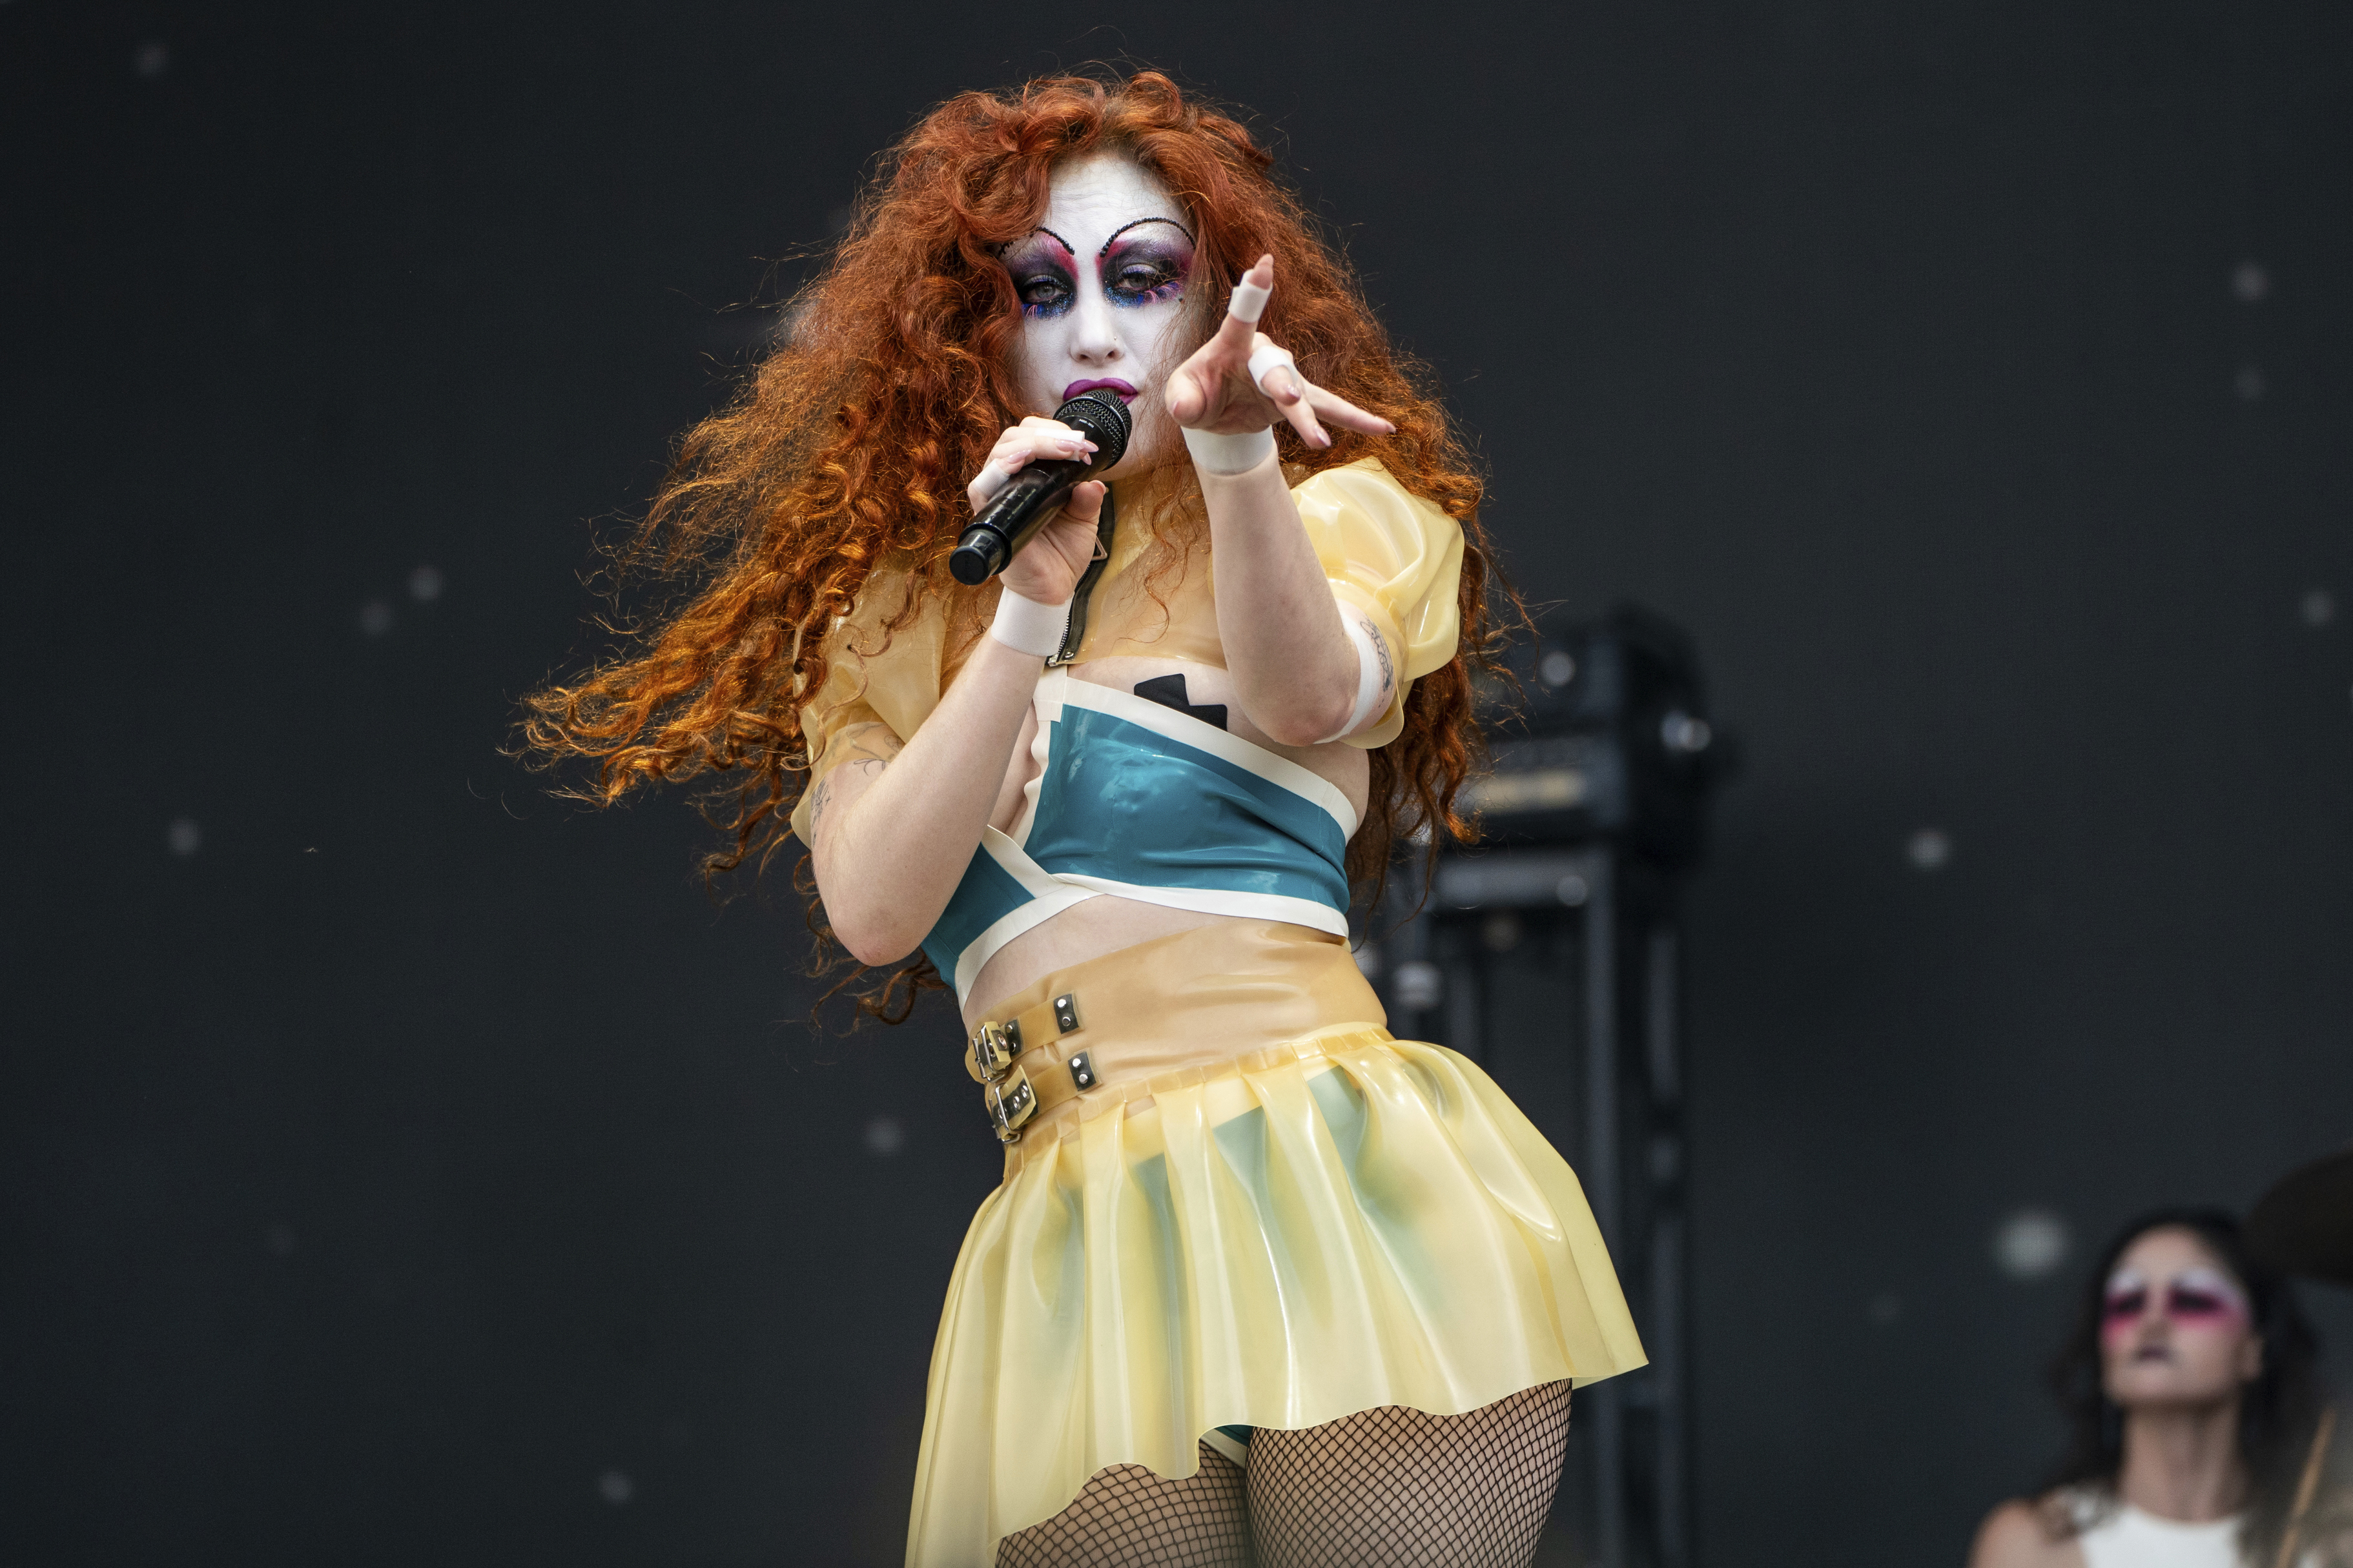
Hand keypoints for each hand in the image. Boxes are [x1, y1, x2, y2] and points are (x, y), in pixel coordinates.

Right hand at [966, 419, 1104, 605]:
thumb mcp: (1084, 520)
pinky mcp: (988, 515)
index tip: (1082, 443)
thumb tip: (1094, 482)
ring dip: (1033, 443)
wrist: (1053, 589)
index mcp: (1031, 477)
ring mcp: (998, 497)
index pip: (1031, 436)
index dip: (1054, 431)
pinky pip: (982, 484)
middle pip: (1014, 436)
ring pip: (1000, 451)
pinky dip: (1001, 467)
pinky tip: (1023, 461)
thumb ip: (1088, 499)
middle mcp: (1011, 482)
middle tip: (1076, 446)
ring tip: (1063, 450)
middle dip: (1046, 433)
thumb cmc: (1062, 553)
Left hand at [1162, 254, 1394, 450]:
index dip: (1254, 290)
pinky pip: (1331, 409)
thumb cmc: (1197, 392)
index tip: (1264, 263)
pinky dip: (1356, 421)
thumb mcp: (1181, 396)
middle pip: (1276, 370)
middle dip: (1284, 386)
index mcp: (1232, 344)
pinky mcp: (1300, 400)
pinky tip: (1384, 428)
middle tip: (1290, 399)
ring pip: (1304, 396)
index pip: (1242, 316)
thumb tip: (1183, 409)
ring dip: (1310, 419)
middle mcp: (1264, 356)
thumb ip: (1180, 399)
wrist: (1216, 412)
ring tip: (1320, 441)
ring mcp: (1286, 379)